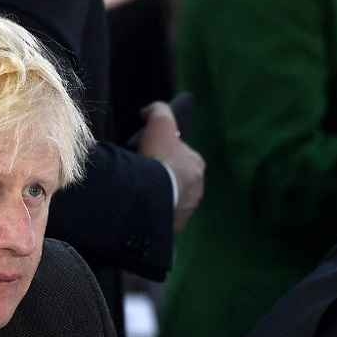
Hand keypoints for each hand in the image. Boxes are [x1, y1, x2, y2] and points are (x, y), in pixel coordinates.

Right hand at [138, 101, 204, 234]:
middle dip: (164, 178)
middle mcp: (197, 188)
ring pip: (172, 200)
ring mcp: (186, 209)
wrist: (151, 195)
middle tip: (143, 176)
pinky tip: (140, 209)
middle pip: (178, 180)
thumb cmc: (159, 159)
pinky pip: (164, 217)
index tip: (150, 156)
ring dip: (160, 197)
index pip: (182, 157)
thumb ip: (158, 112)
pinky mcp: (174, 226)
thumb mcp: (159, 125)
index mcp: (196, 165)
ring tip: (139, 195)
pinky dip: (155, 212)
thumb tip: (150, 110)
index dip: (166, 154)